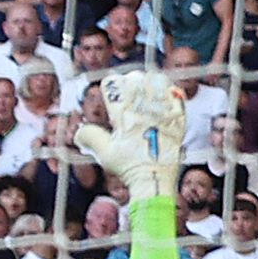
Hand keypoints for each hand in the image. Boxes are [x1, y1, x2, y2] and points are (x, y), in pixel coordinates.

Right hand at [74, 71, 185, 198]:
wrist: (154, 180)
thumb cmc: (130, 168)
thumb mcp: (105, 153)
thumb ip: (90, 137)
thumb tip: (79, 131)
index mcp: (123, 114)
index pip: (113, 84)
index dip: (110, 86)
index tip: (111, 94)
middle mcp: (143, 109)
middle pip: (135, 78)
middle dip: (129, 83)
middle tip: (128, 94)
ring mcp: (162, 111)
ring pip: (157, 81)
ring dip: (150, 83)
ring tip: (146, 92)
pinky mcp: (178, 118)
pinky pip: (176, 94)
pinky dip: (169, 92)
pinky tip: (163, 98)